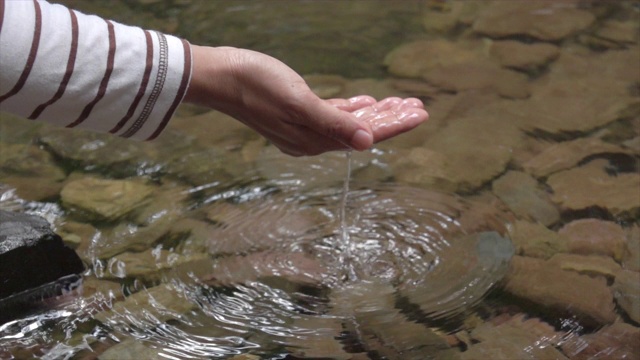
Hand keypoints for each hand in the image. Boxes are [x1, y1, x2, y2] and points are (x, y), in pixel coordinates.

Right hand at [184, 46, 427, 155]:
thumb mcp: (299, 103)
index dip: (395, 125)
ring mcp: (304, 128)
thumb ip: (334, 123)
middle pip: (361, 131)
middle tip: (419, 106)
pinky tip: (366, 102)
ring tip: (400, 103)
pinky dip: (351, 109)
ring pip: (349, 123)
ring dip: (375, 113)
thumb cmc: (257, 86)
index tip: (421, 114)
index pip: (365, 136)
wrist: (221, 77)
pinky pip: (332, 114)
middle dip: (392, 119)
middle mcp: (312, 139)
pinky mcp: (296, 114)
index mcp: (315, 140)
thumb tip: (367, 143)